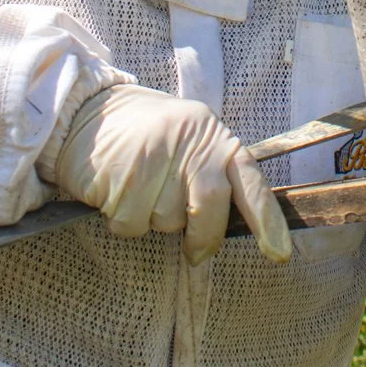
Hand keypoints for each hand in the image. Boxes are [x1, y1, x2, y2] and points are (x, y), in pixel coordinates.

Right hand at [44, 85, 291, 264]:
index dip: (267, 220)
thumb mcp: (190, 140)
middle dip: (203, 237)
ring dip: (152, 219)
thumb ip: (213, 173)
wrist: (87, 112)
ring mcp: (155, 159)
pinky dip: (123, 220)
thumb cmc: (146, 136)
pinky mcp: (123, 177)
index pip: (250, 181)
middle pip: (210, 208)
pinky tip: (115, 192)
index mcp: (213, 137)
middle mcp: (189, 144)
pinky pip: (133, 225)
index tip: (278, 254)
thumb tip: (234, 225)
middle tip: (195, 252)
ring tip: (137, 189)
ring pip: (167, 221)